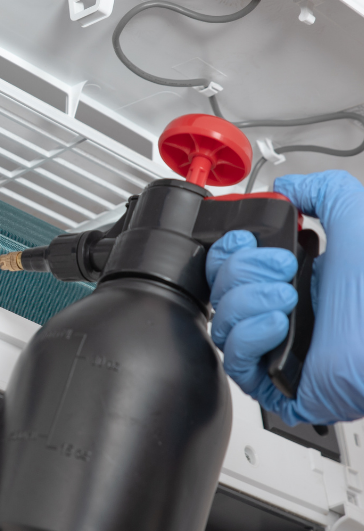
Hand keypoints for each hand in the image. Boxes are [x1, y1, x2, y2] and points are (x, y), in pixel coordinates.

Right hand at [207, 170, 363, 425]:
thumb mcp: (356, 217)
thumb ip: (321, 191)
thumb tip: (286, 188)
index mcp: (295, 276)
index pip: (230, 262)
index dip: (227, 248)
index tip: (245, 240)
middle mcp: (281, 309)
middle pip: (220, 287)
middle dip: (241, 269)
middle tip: (283, 267)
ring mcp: (278, 346)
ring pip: (222, 322)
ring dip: (247, 302)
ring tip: (288, 298)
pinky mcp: (277, 382)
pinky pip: (235, 361)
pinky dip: (248, 337)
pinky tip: (278, 323)